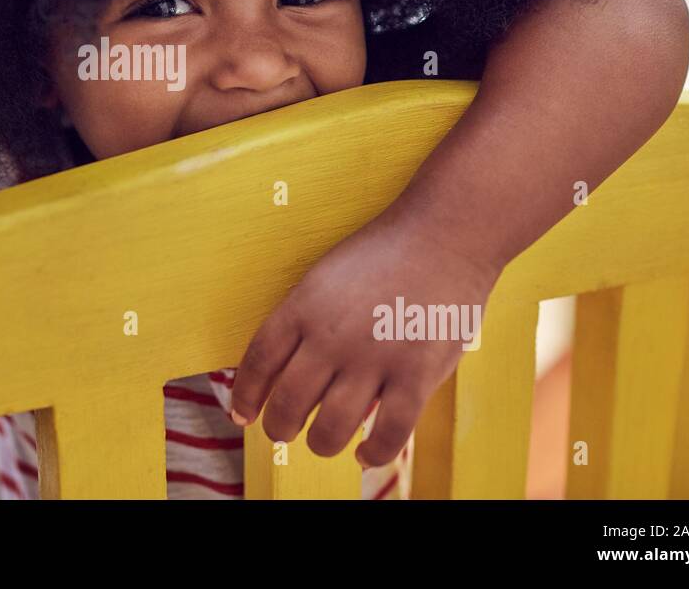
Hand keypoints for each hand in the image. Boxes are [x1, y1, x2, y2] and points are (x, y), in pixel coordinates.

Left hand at [228, 210, 502, 467]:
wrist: (445, 234)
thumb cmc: (385, 254)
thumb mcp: (326, 277)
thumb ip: (305, 320)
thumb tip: (282, 368)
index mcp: (304, 306)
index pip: (259, 361)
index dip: (246, 394)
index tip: (243, 413)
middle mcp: (331, 337)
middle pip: (288, 402)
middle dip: (279, 427)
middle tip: (282, 431)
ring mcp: (373, 359)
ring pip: (330, 428)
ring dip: (319, 443)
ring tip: (322, 442)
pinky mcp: (416, 376)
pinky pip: (387, 434)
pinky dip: (371, 453)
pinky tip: (363, 453)